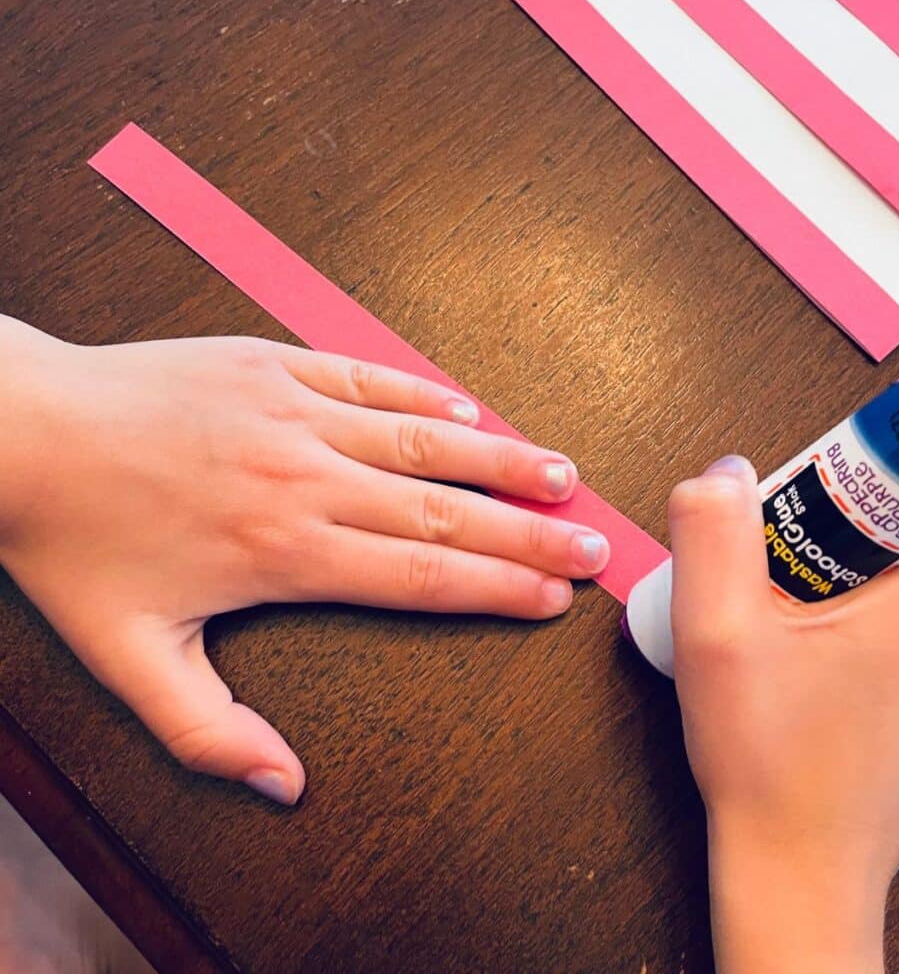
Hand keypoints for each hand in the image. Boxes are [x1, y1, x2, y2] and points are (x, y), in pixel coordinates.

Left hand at [0, 318, 609, 803]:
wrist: (23, 432)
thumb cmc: (74, 543)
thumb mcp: (127, 659)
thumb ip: (208, 730)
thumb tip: (282, 784)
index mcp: (284, 553)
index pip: (418, 577)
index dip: (495, 589)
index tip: (551, 598)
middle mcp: (306, 480)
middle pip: (442, 513)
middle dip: (527, 535)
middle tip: (593, 543)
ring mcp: (294, 413)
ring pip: (422, 442)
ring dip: (499, 461)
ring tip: (562, 476)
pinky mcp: (274, 364)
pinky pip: (366, 377)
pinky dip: (424, 395)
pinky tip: (470, 410)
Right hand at [668, 456, 898, 973]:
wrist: (801, 873)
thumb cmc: (765, 762)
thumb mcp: (711, 632)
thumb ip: (712, 527)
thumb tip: (730, 473)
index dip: (875, 471)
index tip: (819, 499)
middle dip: (861, 531)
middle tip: (790, 573)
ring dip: (876, 580)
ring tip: (807, 627)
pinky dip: (895, 628)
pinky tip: (836, 668)